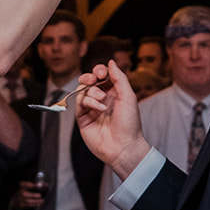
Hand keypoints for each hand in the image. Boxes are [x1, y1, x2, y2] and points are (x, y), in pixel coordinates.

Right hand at [12, 179, 46, 208]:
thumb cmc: (22, 193)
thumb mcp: (25, 187)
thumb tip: (42, 184)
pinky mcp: (21, 205)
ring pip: (27, 201)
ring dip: (36, 201)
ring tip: (42, 200)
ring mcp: (20, 199)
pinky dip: (34, 204)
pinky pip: (28, 205)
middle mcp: (19, 193)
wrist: (15, 201)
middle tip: (40, 195)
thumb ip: (32, 184)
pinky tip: (39, 203)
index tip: (37, 185)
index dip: (29, 184)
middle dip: (33, 195)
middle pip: (24, 194)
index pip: (23, 184)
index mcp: (21, 187)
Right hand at [74, 61, 150, 177]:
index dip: (100, 71)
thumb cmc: (130, 124)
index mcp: (114, 93)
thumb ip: (119, 78)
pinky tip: (99, 108)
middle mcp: (102, 99)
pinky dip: (89, 102)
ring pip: (83, 90)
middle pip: (89, 80)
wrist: (123, 147)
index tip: (102, 72)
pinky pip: (80, 102)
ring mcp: (91, 108)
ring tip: (103, 102)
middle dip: (90, 76)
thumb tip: (110, 62)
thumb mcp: (128, 96)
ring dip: (92, 92)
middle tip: (95, 78)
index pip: (102, 76)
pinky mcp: (82, 118)